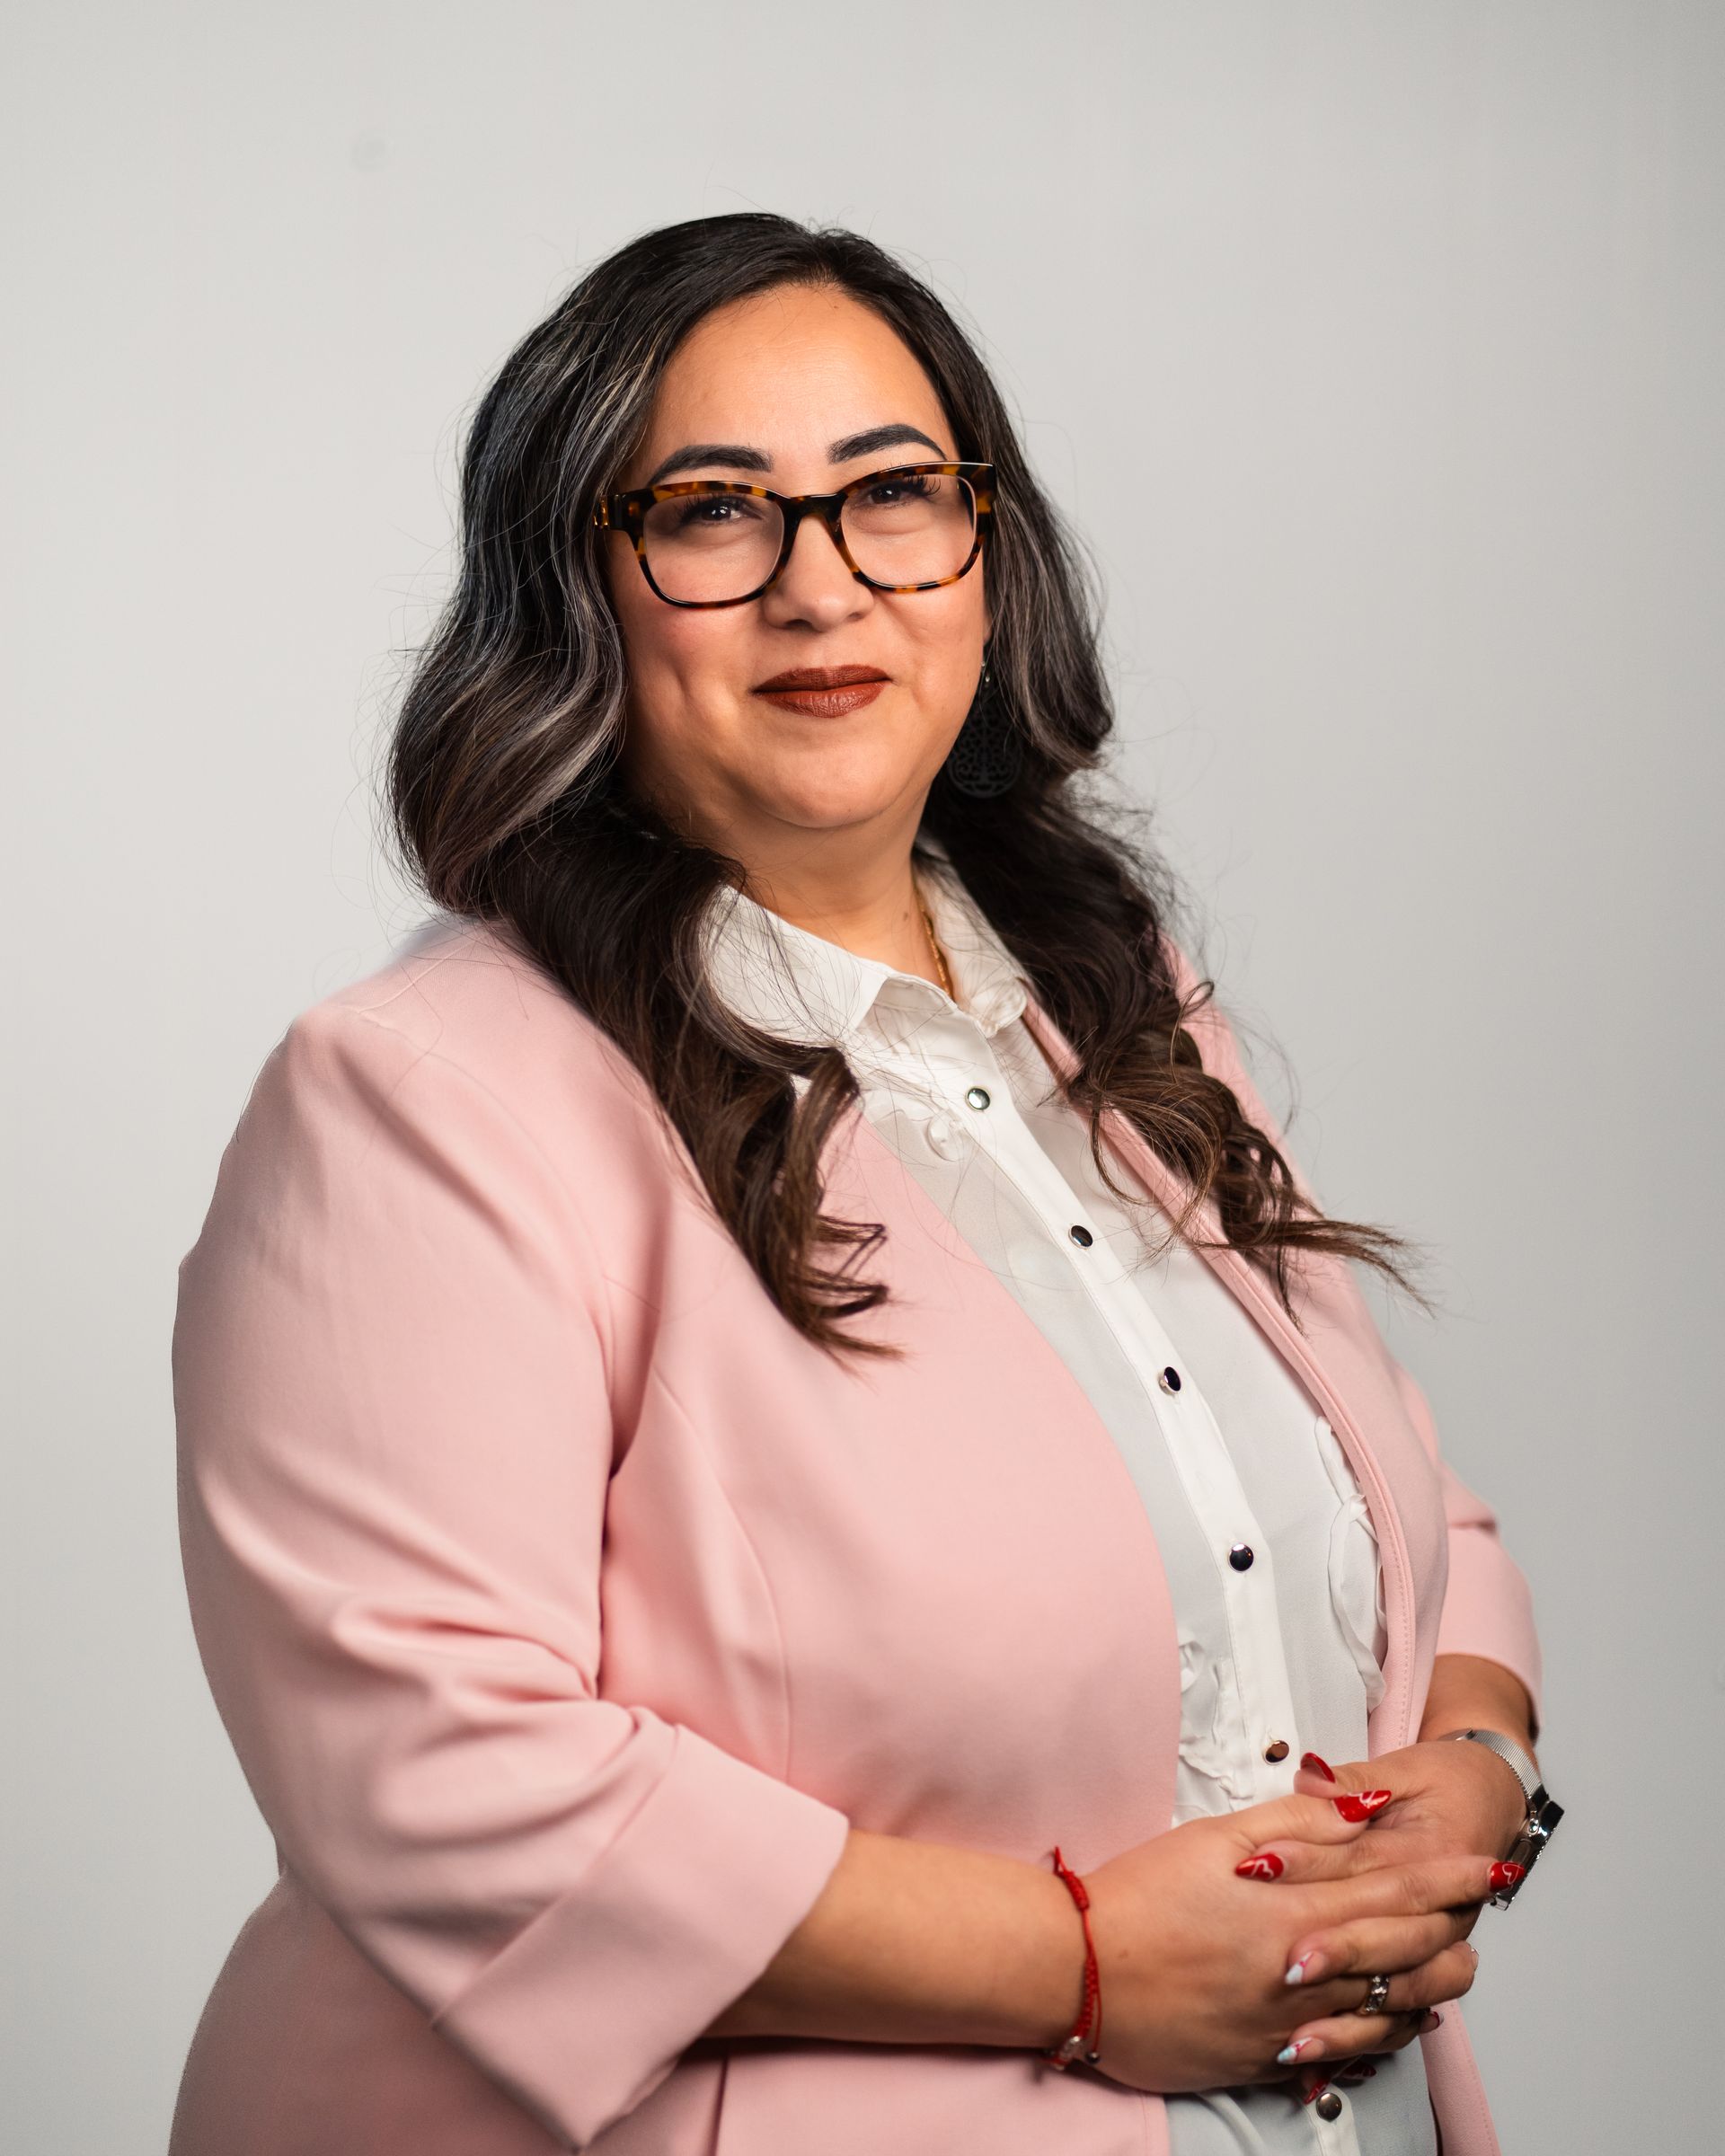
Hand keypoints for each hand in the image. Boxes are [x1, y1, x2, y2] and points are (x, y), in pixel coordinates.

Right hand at [1076, 1790, 1500, 2094]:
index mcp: (1292, 1916)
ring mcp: (1283, 2027)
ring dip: (1426, 1989)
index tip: (1487, 1867)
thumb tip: (1358, 1808)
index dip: (1447, 1880)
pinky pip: (1341, 2055)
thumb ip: (1294, 1824)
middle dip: (1451, 1932)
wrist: (1077, 1975)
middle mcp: (1301, 1979)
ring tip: (1453, 1968)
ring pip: (1382, 2016)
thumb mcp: (1211, 1838)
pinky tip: (1390, 2024)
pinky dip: (1376, 2036)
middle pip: (1402, 1960)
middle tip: (1482, 1912)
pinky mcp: (1259, 2059)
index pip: (1394, 1895)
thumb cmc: (1136, 1899)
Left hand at [1229, 1739, 1528, 2070]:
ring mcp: (1439, 1949)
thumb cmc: (1447, 1784)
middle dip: (1336, 1950)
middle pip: (1388, 1936)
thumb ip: (1353, 1780)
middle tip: (1285, 1961)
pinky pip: (1399, 2018)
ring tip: (1299, 2029)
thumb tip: (1311, 1776)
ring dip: (1348, 2014)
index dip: (1312, 1864)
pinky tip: (1314, 2047)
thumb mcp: (1403, 1770)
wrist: (1491, 1802)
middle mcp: (1446, 1911)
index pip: (1368, 1862)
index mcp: (1438, 1853)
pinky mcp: (1424, 1972)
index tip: (1262, 1867)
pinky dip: (1359, 2037)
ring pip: (1401, 1992)